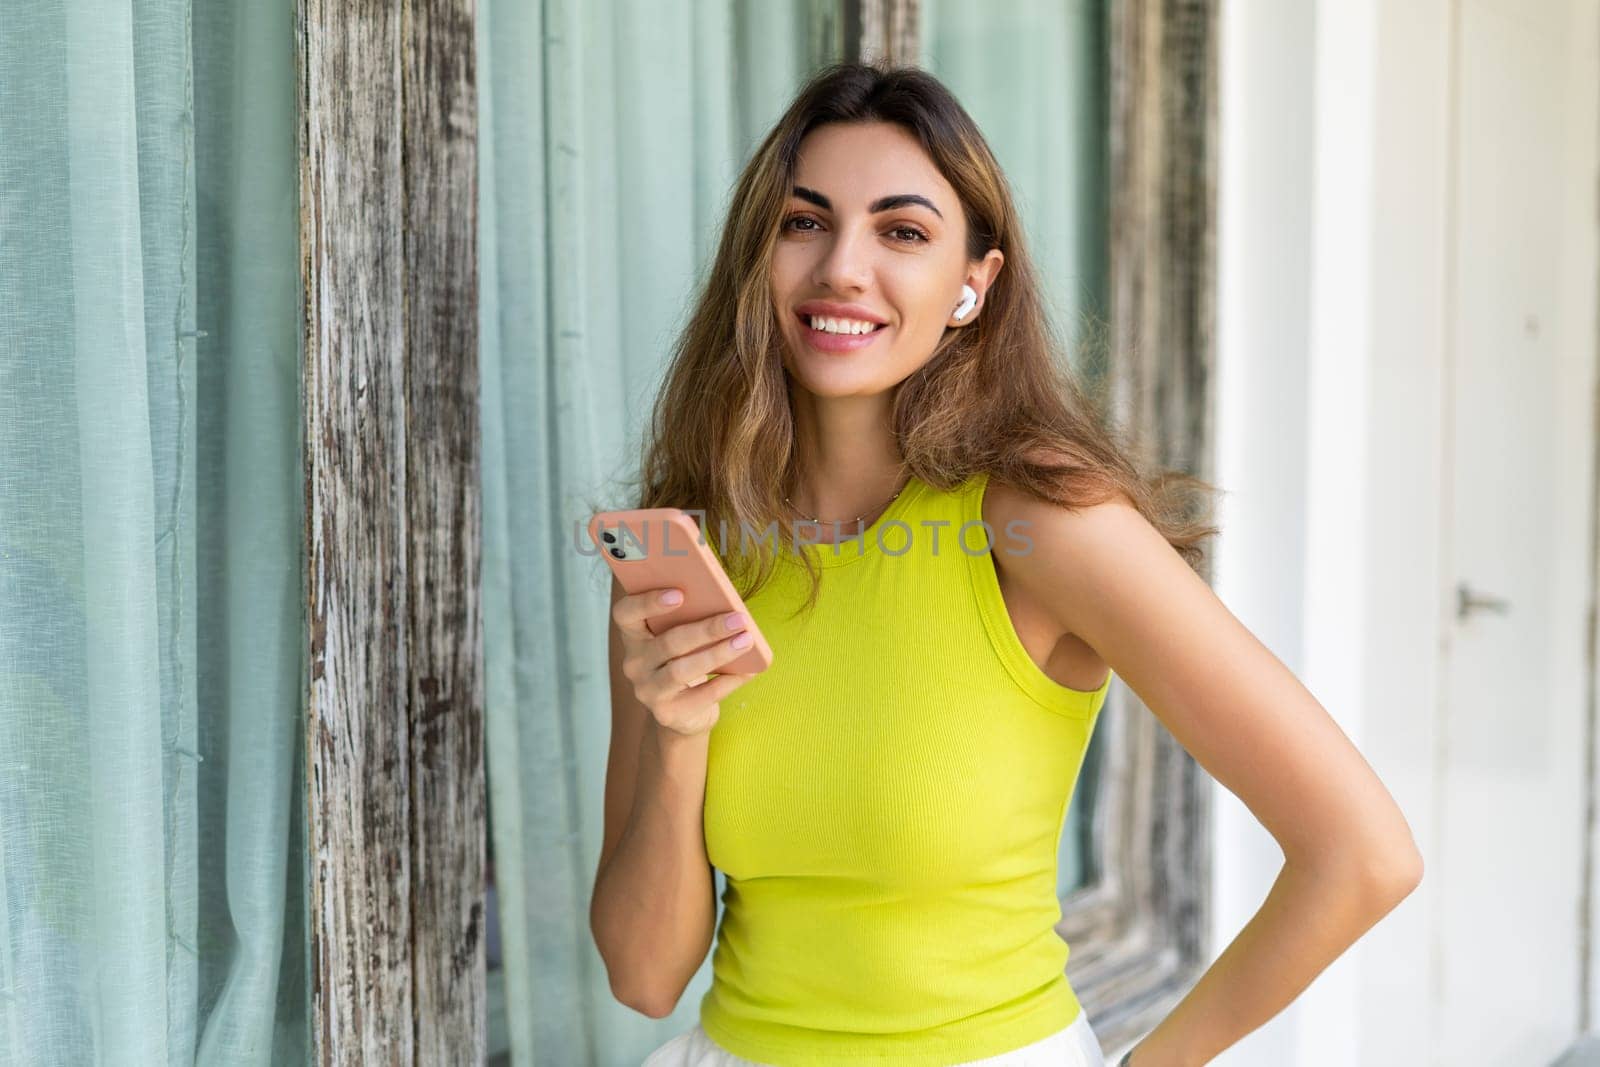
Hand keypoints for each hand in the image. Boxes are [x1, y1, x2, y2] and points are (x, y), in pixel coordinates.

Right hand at [611, 587, 757, 736]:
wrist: (683, 712)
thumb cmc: (685, 660)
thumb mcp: (680, 637)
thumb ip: (690, 617)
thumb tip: (726, 604)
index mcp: (633, 635)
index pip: (625, 614)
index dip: (648, 602)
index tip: (680, 594)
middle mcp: (634, 663)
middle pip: (668, 643)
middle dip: (706, 629)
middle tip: (738, 619)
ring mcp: (648, 691)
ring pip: (682, 670)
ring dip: (718, 654)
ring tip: (745, 641)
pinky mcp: (667, 713)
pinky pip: (701, 695)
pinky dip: (728, 681)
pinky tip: (748, 670)